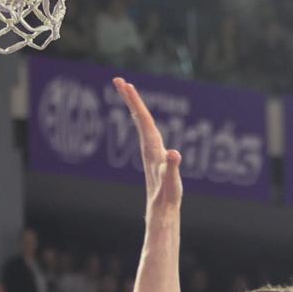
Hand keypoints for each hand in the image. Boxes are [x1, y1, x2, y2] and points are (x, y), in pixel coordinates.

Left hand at [112, 77, 182, 213]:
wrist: (161, 211)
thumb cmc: (167, 197)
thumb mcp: (172, 182)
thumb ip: (172, 167)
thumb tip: (174, 153)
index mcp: (153, 149)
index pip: (144, 120)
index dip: (136, 102)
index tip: (126, 85)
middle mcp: (149, 148)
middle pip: (139, 118)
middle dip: (130, 99)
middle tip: (119, 80)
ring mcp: (151, 152)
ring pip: (142, 124)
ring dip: (135, 107)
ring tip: (128, 92)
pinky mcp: (154, 157)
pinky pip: (148, 133)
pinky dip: (144, 121)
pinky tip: (143, 119)